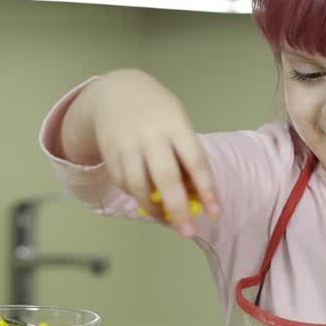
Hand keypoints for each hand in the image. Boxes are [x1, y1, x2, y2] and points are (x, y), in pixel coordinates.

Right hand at [69, 69, 219, 236]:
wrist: (116, 92)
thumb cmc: (159, 113)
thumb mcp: (178, 124)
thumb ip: (187, 157)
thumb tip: (196, 196)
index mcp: (176, 125)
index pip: (195, 161)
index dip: (207, 189)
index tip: (214, 213)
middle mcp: (151, 136)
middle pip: (165, 178)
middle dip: (178, 208)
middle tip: (188, 232)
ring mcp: (127, 145)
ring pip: (139, 185)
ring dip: (154, 208)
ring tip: (167, 219)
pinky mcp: (110, 154)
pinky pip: (124, 183)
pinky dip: (137, 197)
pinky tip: (148, 200)